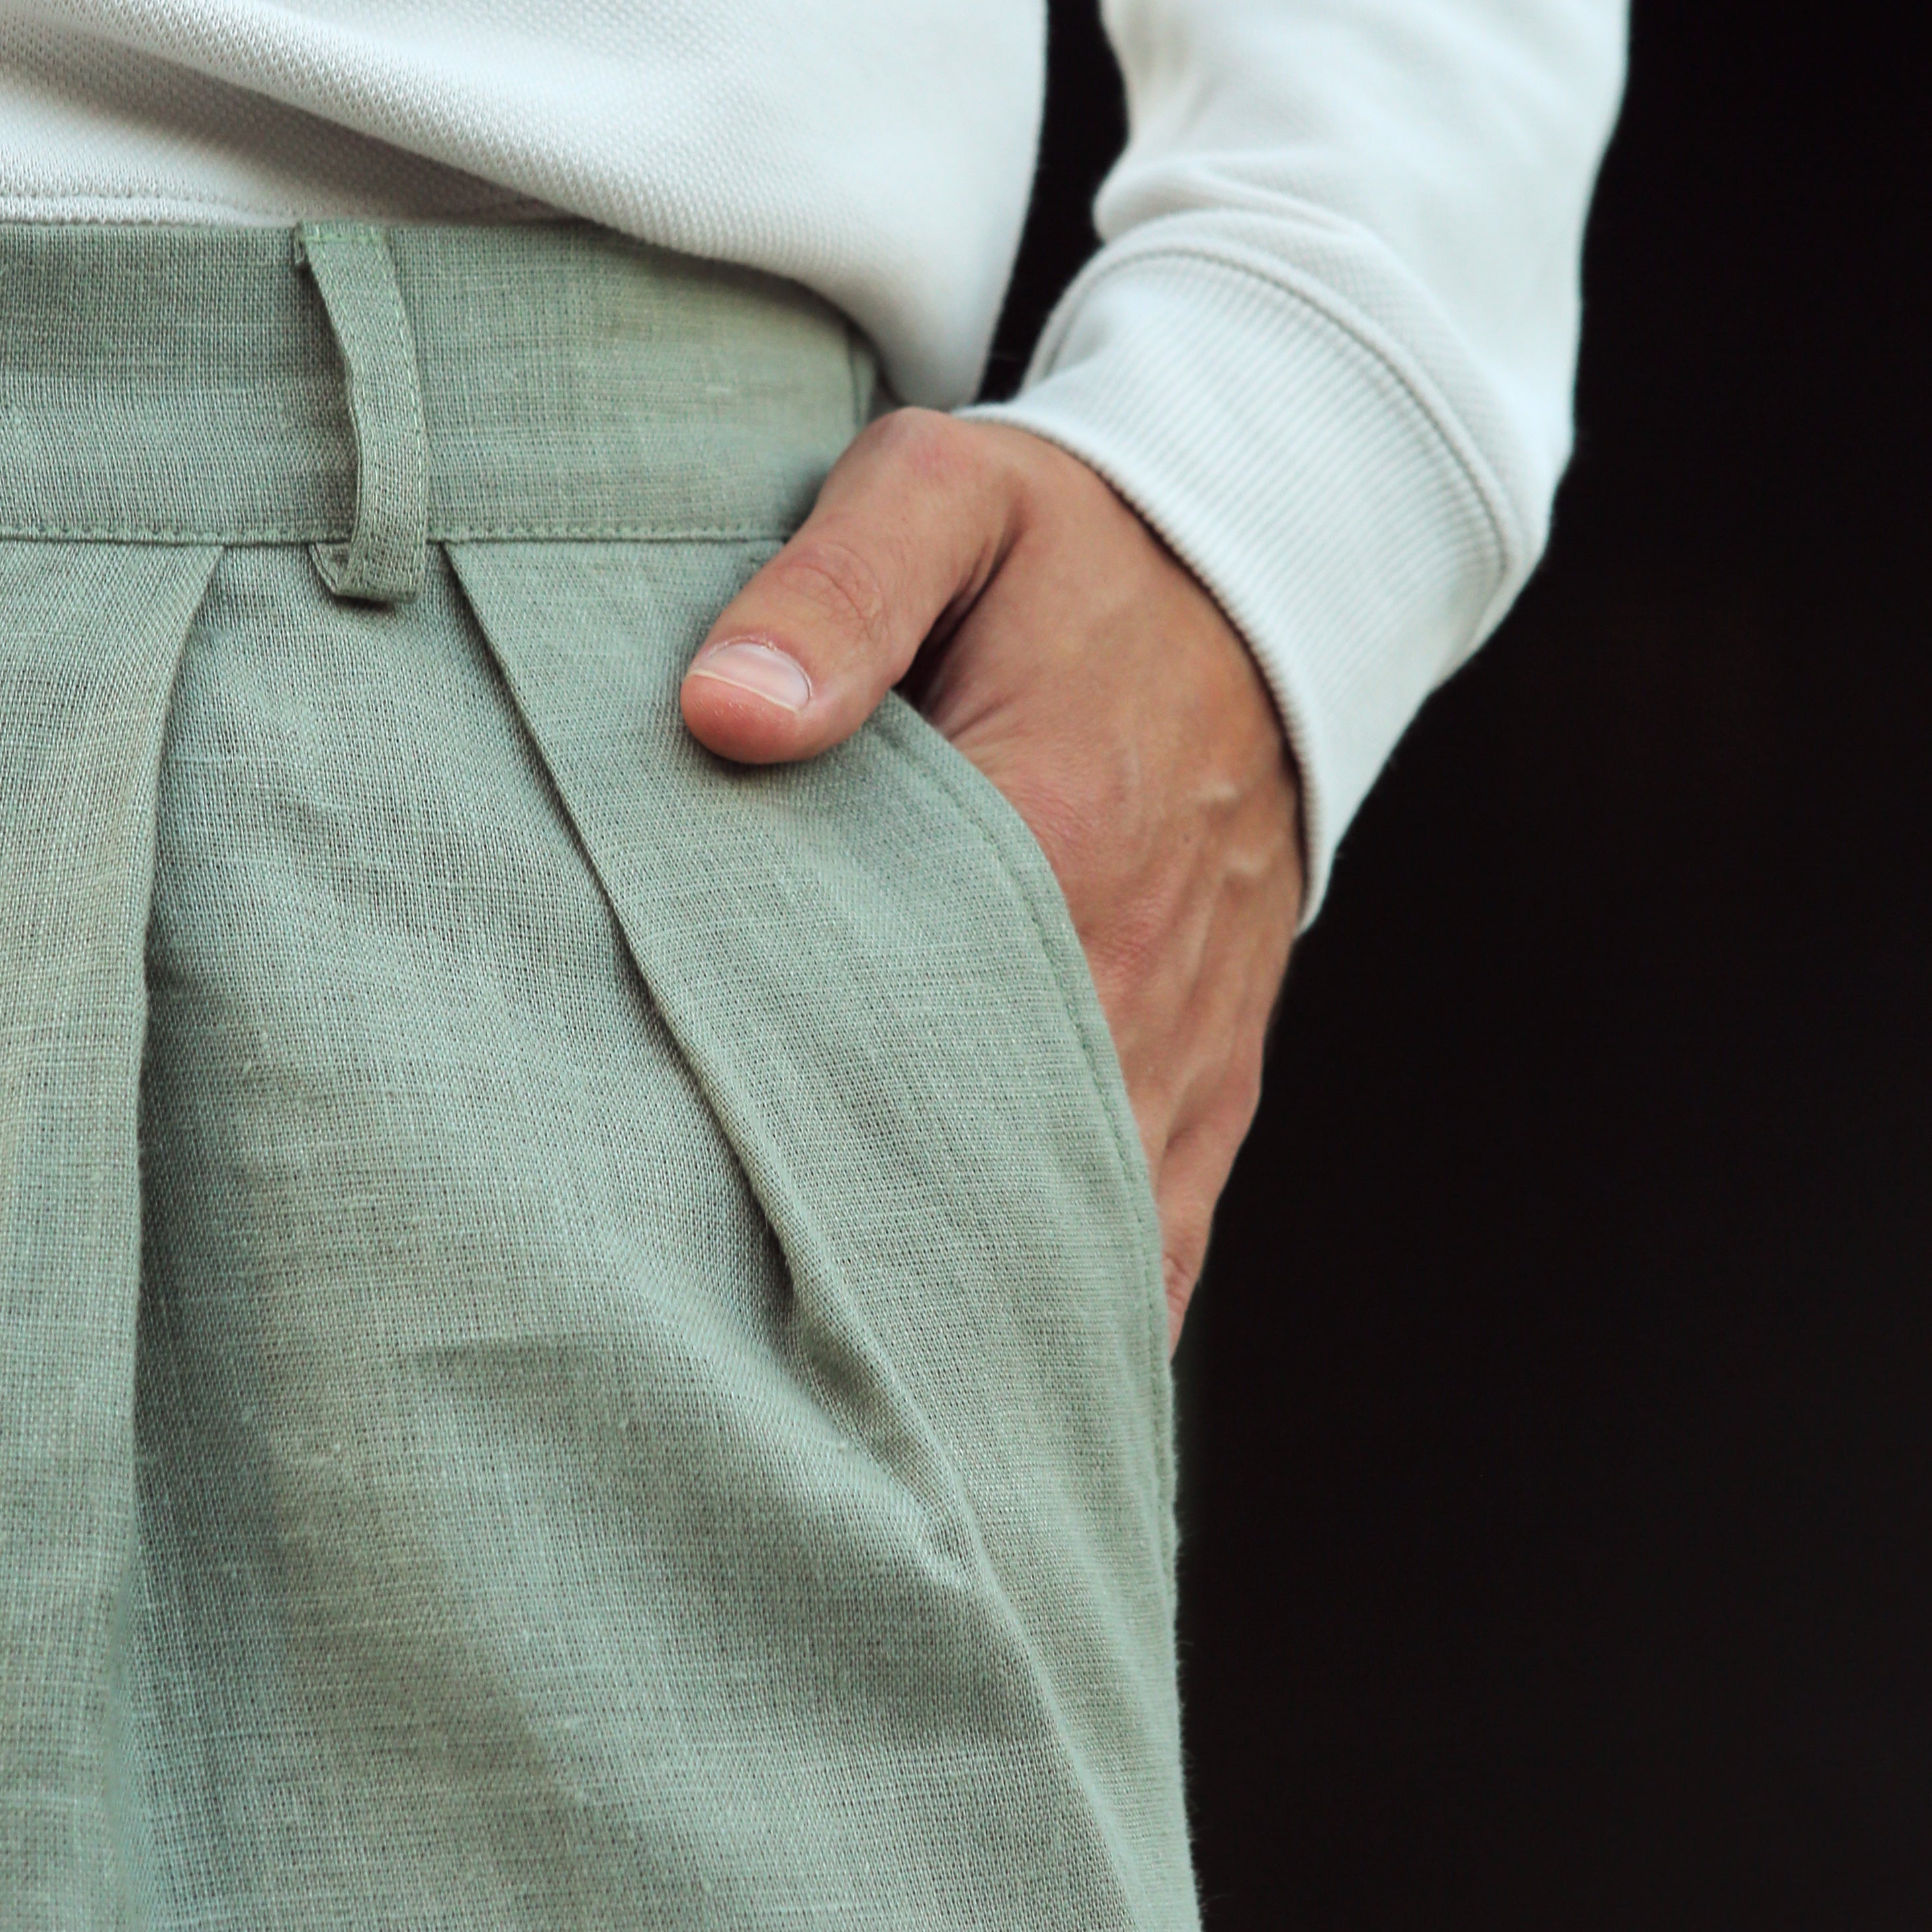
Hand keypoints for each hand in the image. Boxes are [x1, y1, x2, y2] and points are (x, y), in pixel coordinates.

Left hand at [679, 411, 1303, 1342]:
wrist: (1266, 578)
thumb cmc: (1073, 541)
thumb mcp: (945, 498)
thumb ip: (834, 591)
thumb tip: (723, 713)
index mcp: (1053, 831)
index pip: (891, 1023)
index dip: (779, 1124)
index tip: (665, 1215)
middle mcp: (1131, 972)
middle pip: (976, 1166)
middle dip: (857, 1269)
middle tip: (710, 1373)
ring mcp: (1183, 1046)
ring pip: (1072, 1237)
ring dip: (965, 1319)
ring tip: (831, 1432)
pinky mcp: (1212, 1086)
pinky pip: (1157, 1244)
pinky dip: (1077, 1324)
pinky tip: (983, 1408)